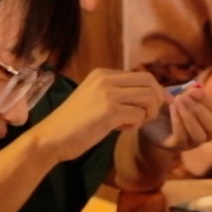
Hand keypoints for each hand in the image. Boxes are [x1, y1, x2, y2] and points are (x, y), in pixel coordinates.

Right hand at [33, 69, 166, 163]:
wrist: (51, 138)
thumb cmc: (73, 124)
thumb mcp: (94, 99)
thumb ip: (116, 94)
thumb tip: (146, 97)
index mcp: (102, 74)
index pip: (142, 76)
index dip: (156, 91)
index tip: (160, 105)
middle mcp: (105, 79)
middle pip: (149, 82)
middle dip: (157, 100)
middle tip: (149, 116)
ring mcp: (107, 94)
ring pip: (148, 98)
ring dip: (146, 114)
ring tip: (131, 123)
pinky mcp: (108, 111)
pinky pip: (138, 115)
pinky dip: (135, 125)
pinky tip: (120, 129)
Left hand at [138, 82, 211, 150]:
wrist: (148, 113)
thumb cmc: (169, 101)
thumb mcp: (179, 92)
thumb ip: (189, 89)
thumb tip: (198, 87)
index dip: (208, 100)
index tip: (193, 90)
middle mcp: (206, 133)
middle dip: (200, 111)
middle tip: (183, 97)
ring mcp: (192, 142)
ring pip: (199, 136)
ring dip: (188, 117)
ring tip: (177, 101)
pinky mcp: (176, 146)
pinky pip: (181, 137)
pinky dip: (177, 121)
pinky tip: (171, 108)